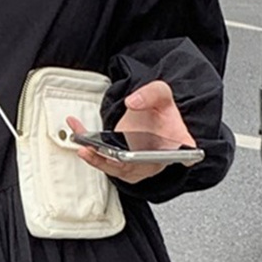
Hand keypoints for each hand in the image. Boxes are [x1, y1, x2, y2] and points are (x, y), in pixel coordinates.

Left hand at [66, 79, 196, 183]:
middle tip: (101, 151)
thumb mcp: (161, 95)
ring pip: (117, 168)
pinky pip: (104, 161)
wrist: (150, 120)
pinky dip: (90, 151)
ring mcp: (137, 166)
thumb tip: (133, 102)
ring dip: (98, 158)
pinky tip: (78, 135)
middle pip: (139, 166)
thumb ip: (152, 93)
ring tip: (85, 146)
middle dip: (117, 161)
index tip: (162, 157)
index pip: (183, 156)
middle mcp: (156, 160)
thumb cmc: (160, 113)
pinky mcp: (121, 164)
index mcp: (177, 144)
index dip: (173, 157)